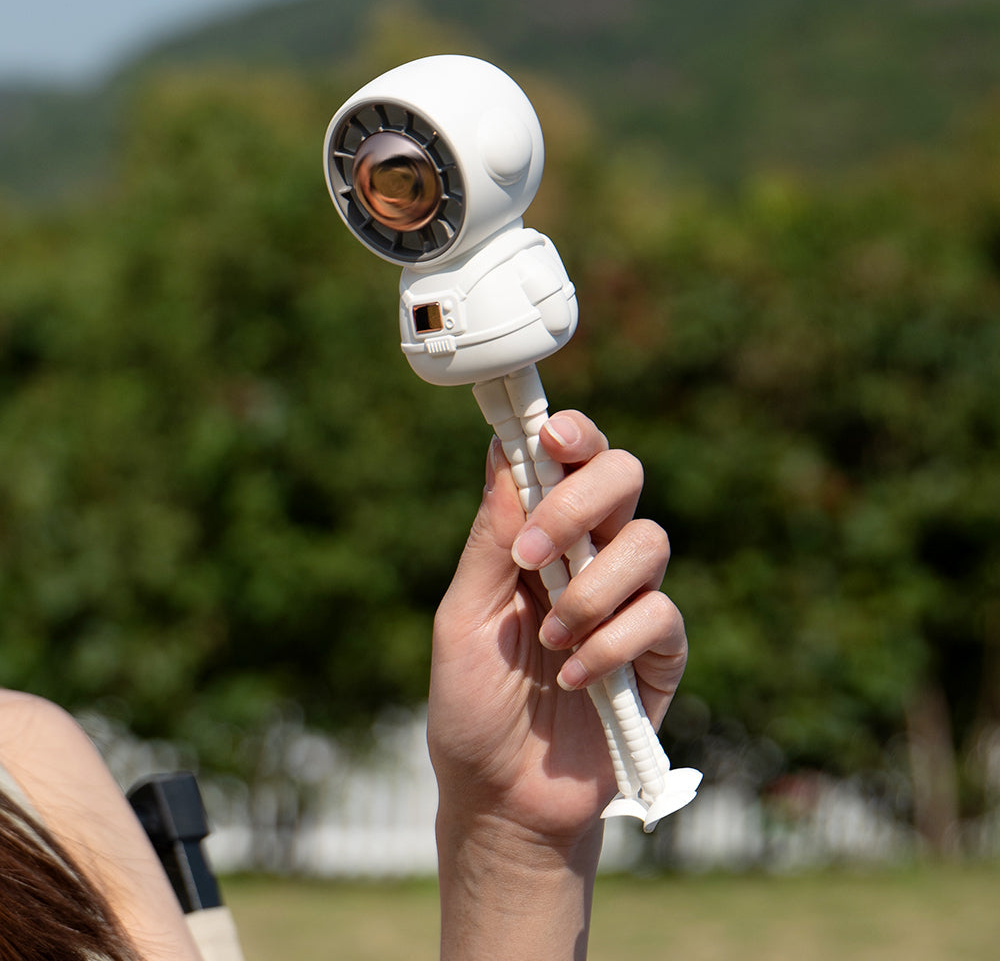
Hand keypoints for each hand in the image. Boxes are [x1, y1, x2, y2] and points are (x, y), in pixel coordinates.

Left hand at [428, 410, 687, 845]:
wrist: (503, 799)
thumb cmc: (473, 705)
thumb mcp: (464, 619)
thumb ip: (490, 541)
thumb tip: (506, 453)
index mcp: (540, 540)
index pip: (569, 460)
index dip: (570, 434)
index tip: (551, 434)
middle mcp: (590, 557)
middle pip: (623, 477)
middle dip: (583, 501)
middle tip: (535, 554)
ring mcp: (629, 602)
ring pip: (649, 541)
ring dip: (593, 588)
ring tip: (551, 641)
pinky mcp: (660, 653)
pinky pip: (661, 616)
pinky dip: (614, 643)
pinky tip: (577, 679)